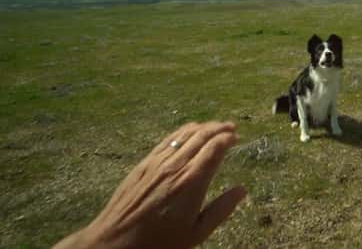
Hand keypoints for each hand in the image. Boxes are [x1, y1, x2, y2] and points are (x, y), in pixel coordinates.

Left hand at [55, 122, 245, 248]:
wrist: (117, 241)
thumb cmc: (161, 241)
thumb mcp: (197, 232)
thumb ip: (221, 209)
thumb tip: (242, 190)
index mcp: (192, 181)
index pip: (214, 148)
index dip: (228, 139)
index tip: (237, 138)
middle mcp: (175, 165)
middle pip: (201, 136)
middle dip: (218, 128)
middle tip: (231, 127)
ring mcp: (157, 162)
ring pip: (183, 134)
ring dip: (202, 127)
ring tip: (214, 126)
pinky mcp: (144, 164)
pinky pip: (166, 140)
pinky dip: (181, 132)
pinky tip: (187, 132)